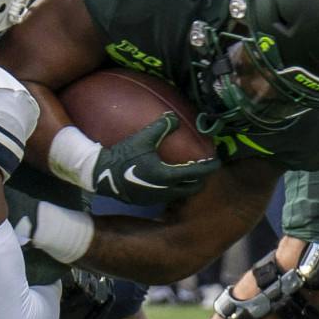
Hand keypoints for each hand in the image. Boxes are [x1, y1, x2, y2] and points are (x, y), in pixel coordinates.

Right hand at [90, 114, 219, 204]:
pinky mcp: (147, 201)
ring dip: (188, 185)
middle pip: (193, 188)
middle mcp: (166, 190)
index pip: (196, 173)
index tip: (216, 161)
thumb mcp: (142, 139)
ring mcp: (156, 198)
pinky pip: (168, 196)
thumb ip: (161, 127)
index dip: (209, 167)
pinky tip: (169, 180)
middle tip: (204, 169)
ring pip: (181, 194)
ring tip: (189, 174)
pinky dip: (175, 189)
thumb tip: (174, 116)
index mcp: (167, 176)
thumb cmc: (123, 156)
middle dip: (202, 179)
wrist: (101, 176)